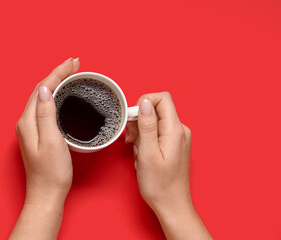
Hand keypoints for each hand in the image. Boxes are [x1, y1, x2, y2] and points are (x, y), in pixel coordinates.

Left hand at [10, 58, 79, 239]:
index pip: (43, 88)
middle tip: (75, 64)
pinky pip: (46, 107)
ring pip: (44, 97)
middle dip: (58, 74)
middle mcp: (26, 122)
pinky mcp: (38, 134)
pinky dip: (56, 96)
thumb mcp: (52, 141)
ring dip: (56, 83)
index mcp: (28, 121)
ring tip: (71, 74)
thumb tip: (46, 90)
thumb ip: (46, 114)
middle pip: (42, 90)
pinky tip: (63, 95)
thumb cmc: (52, 172)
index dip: (58, 73)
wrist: (47, 194)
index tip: (73, 63)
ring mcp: (31, 128)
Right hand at [126, 92, 212, 239]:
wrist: (171, 205)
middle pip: (156, 110)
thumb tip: (144, 103)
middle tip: (132, 141)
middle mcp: (180, 130)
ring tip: (138, 152)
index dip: (144, 102)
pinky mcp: (174, 145)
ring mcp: (178, 138)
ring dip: (141, 133)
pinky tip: (143, 155)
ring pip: (154, 122)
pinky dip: (146, 141)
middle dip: (140, 121)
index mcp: (175, 130)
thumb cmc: (159, 184)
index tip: (133, 119)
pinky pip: (157, 133)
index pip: (162, 98)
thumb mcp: (147, 153)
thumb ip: (147, 125)